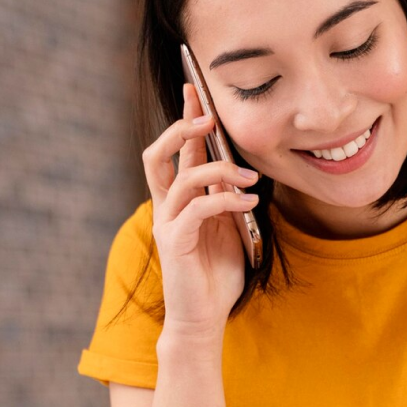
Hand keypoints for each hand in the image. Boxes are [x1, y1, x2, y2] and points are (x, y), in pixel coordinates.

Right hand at [142, 83, 258, 333]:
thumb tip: (240, 166)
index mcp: (179, 199)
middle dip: (181, 129)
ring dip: (217, 169)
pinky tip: (248, 201)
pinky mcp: (174, 242)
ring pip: (180, 177)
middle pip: (158, 155)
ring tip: (249, 176)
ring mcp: (167, 224)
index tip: (196, 89)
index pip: (178, 151)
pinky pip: (197, 208)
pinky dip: (224, 199)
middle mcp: (167, 207)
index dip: (185, 118)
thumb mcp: (229, 226)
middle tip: (209, 119)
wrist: (204, 317)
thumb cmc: (217, 273)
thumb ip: (227, 196)